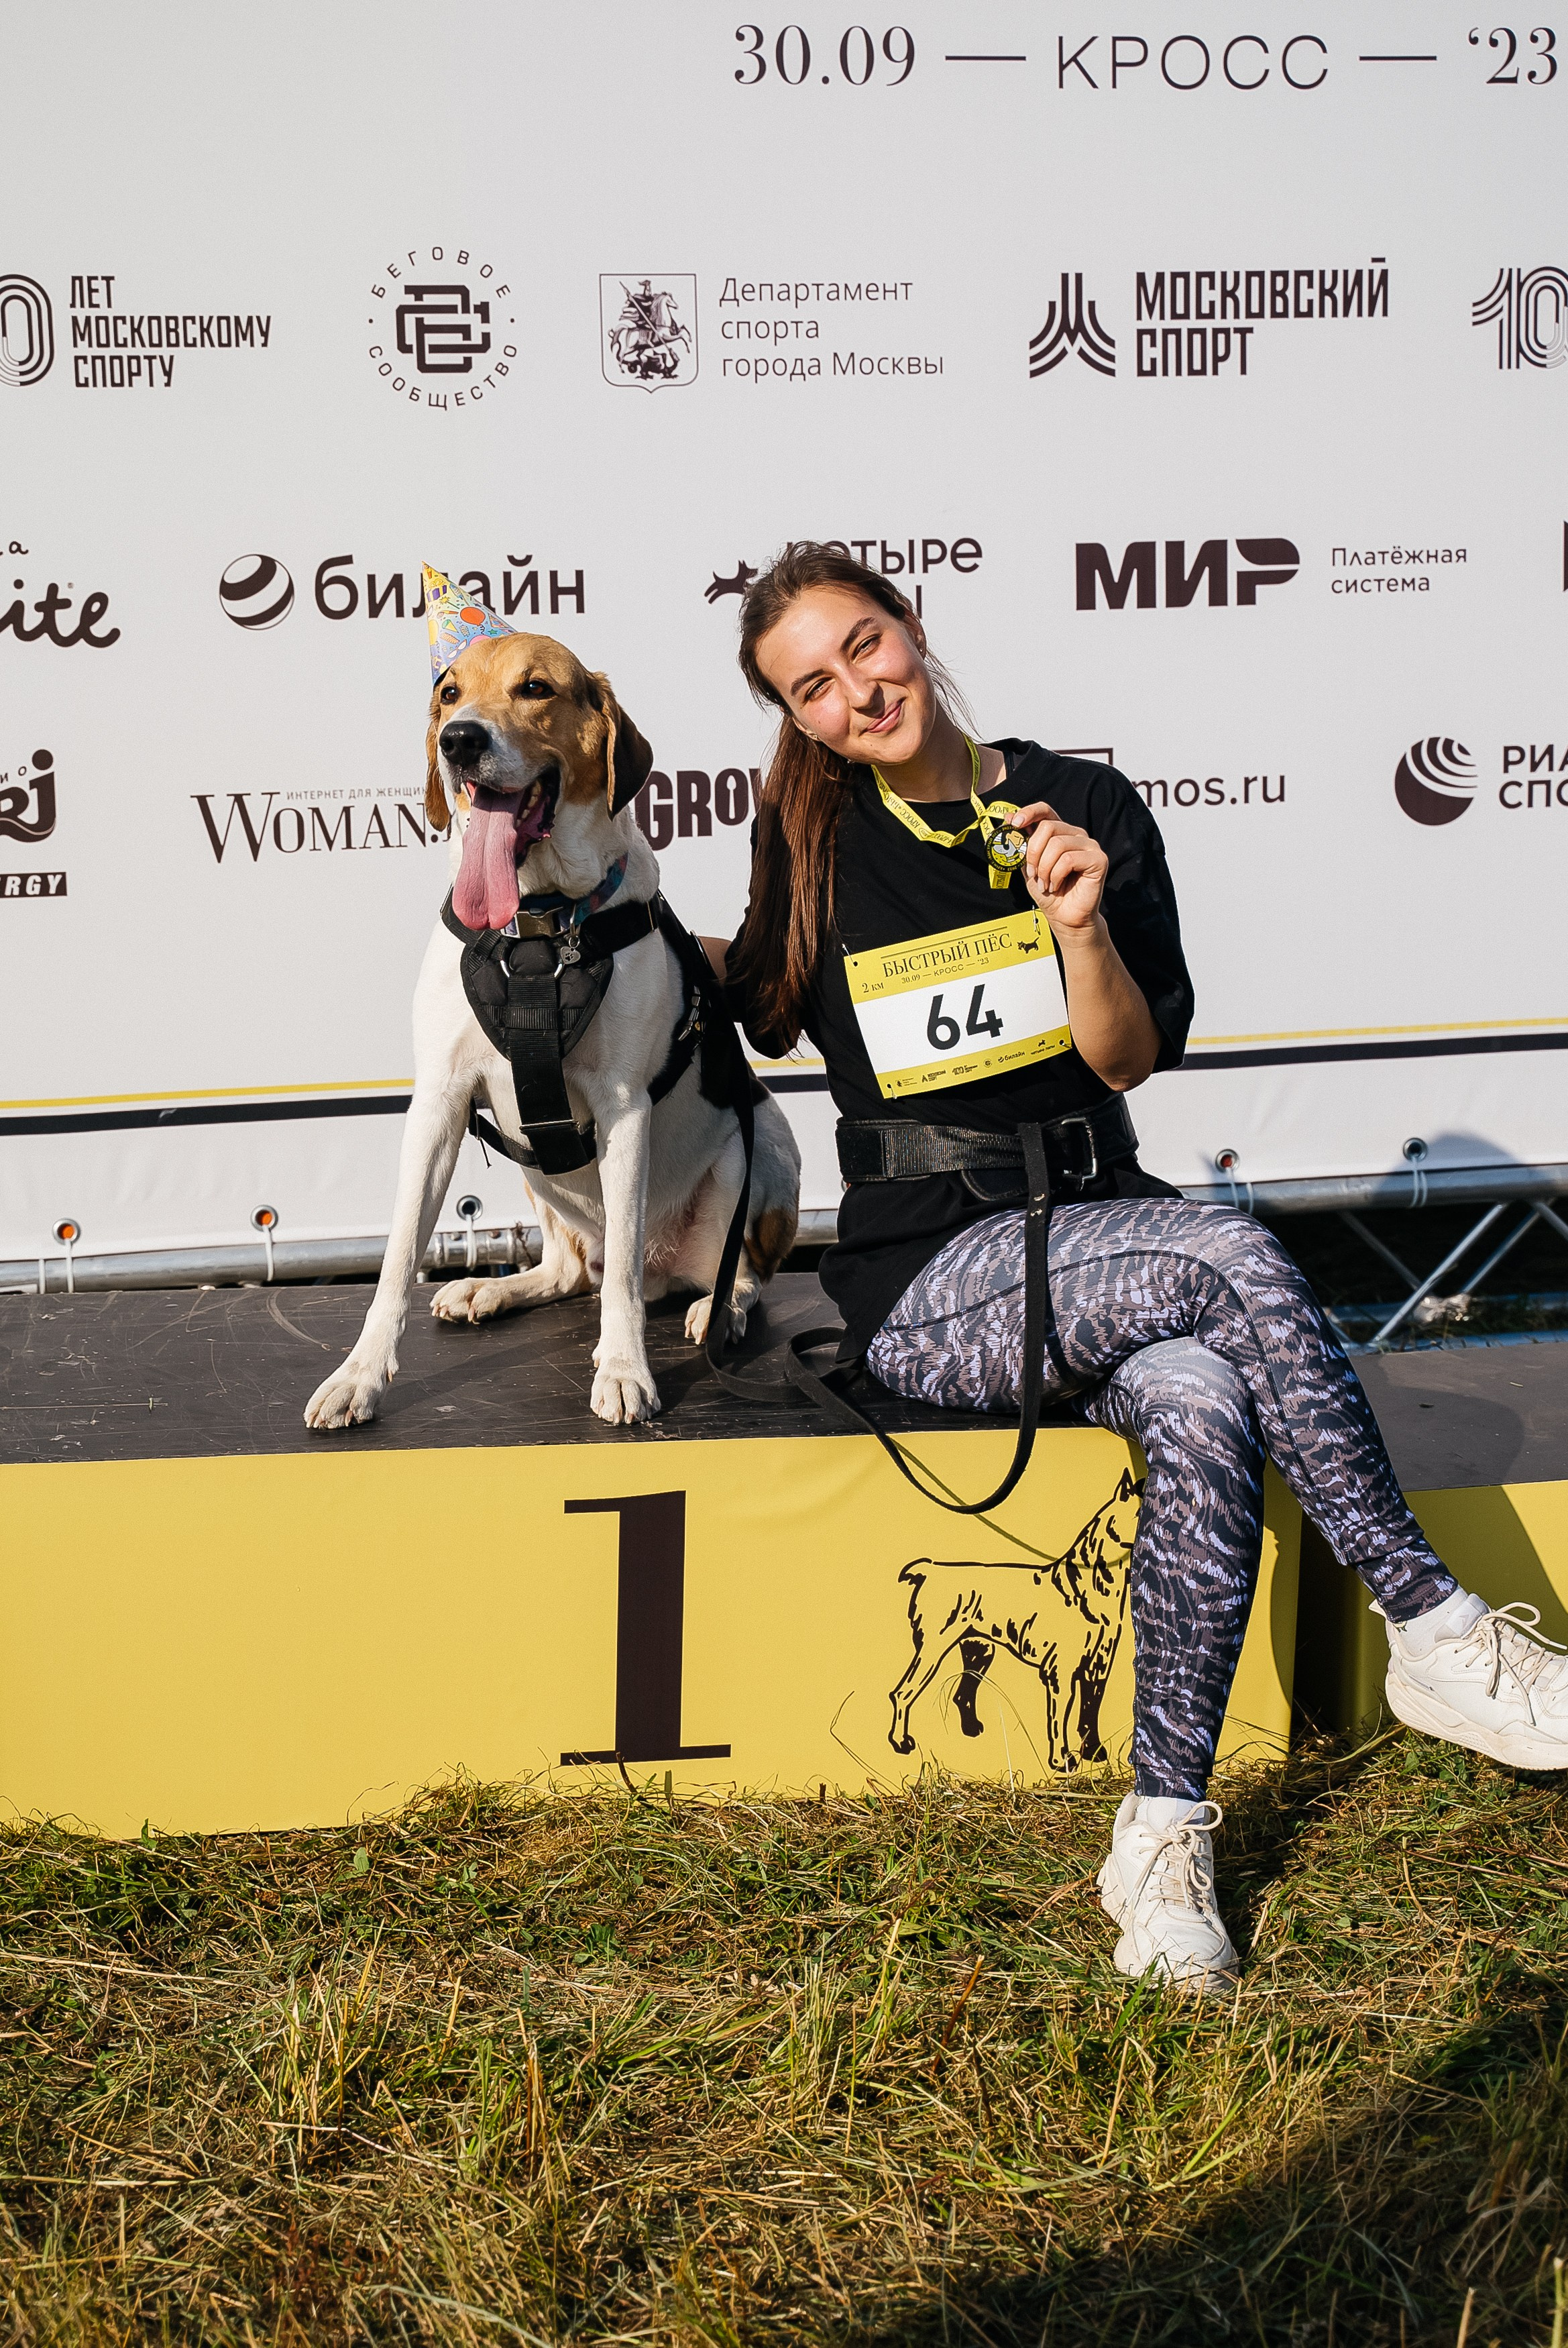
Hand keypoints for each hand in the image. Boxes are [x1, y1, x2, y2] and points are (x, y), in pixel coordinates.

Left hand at [1014, 802, 1107, 935]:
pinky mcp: (1098, 859)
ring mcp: (1089, 846)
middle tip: (1032, 874)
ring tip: (1045, 884)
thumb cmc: (1048, 893)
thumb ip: (1021, 845)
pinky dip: (1056, 875)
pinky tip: (1056, 886)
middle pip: (1048, 827)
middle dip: (1033, 853)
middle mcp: (1075, 835)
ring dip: (1044, 869)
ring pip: (1057, 844)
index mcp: (1059, 832)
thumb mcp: (1027, 867)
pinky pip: (1069, 859)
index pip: (1045, 810)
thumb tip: (1008, 819)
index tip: (1014, 824)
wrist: (1064, 918)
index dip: (1029, 812)